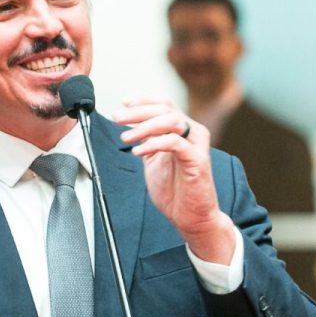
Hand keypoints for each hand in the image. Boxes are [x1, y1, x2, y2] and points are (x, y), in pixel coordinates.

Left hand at [112, 97, 235, 263]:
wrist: (190, 216)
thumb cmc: (175, 190)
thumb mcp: (154, 160)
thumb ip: (147, 142)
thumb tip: (129, 127)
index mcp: (183, 130)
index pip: (164, 104)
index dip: (144, 100)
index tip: (124, 103)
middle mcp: (193, 133)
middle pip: (165, 109)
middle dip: (138, 112)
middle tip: (117, 118)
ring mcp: (197, 145)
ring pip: (172, 121)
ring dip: (144, 126)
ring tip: (126, 138)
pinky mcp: (198, 160)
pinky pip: (175, 143)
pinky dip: (154, 144)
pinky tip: (139, 152)